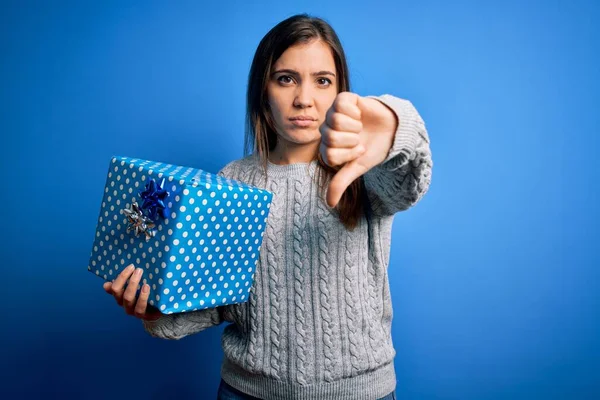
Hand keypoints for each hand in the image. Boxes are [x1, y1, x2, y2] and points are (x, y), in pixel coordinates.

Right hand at [103, 264, 162, 321]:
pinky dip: (142, 297)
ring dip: (133, 286)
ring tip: (141, 276)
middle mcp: (125, 304)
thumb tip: (106, 284)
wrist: (161, 310)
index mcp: (121, 296)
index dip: (120, 277)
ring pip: (127, 299)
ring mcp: (133, 311)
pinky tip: (147, 287)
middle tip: (138, 269)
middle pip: (118, 292)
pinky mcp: (144, 316)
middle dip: (125, 278)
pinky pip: (140, 308)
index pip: (114, 287)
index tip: (131, 266)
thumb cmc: (148, 294)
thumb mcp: (138, 287)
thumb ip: (126, 283)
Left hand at [319, 92, 397, 207]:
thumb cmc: (373, 149)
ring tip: (360, 126)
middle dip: (352, 141)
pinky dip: (355, 111)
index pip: (330, 155)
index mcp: (327, 148)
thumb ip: (341, 182)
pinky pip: (341, 105)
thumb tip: (330, 204)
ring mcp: (333, 114)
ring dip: (354, 126)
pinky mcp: (342, 100)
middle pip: (331, 138)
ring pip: (335, 121)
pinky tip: (359, 114)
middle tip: (360, 138)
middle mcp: (326, 131)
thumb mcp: (357, 167)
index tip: (358, 151)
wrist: (392, 130)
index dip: (348, 155)